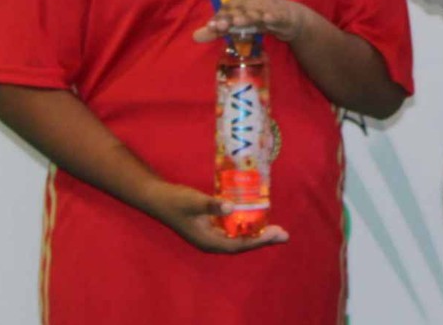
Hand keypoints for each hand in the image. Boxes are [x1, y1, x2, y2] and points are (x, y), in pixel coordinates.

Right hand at [143, 181, 288, 253]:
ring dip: (256, 233)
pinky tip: (255, 217)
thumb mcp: (194, 201)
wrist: (158, 197)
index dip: (258, 240)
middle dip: (262, 239)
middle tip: (284, 234)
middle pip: (241, 244)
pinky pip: (232, 229)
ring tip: (275, 229)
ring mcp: (211, 234)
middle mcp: (211, 241)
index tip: (275, 234)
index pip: (238, 245)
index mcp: (208, 241)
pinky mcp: (210, 225)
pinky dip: (245, 225)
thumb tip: (230, 208)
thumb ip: (211, 205)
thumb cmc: (175, 201)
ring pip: (238, 237)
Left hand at [193, 0, 316, 46]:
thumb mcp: (238, 25)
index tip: (211, 26)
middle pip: (240, 10)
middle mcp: (253, 2)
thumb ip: (217, 30)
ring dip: (247, 16)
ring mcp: (268, 8)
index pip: (227, 9)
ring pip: (256, 13)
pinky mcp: (282, 16)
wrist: (289, 17)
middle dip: (230, 17)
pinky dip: (273, 16)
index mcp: (241, 2)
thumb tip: (194, 36)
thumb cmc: (258, 19)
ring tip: (237, 22)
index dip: (219, 17)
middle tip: (219, 26)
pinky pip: (277, 16)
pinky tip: (268, 19)